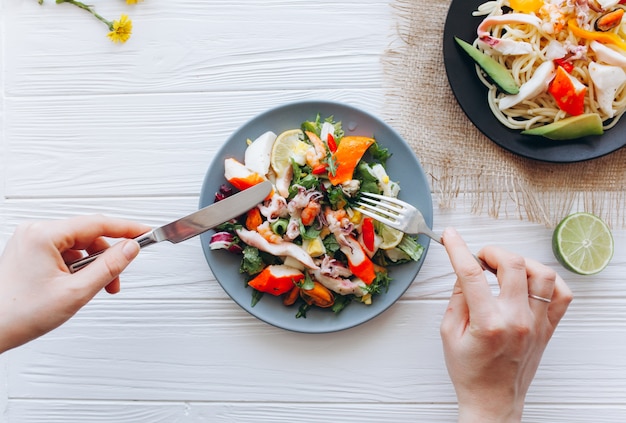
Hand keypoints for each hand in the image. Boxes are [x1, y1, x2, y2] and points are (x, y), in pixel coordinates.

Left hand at [0, 215, 150, 352]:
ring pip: (78, 245)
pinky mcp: (30, 252)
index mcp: (43, 235)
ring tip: (95, 288)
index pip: (97, 223)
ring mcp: (31, 242)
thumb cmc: (19, 314)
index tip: (146, 232)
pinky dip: (78, 268)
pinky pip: (65, 252)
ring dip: (93, 265)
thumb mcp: (75, 292)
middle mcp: (35, 232)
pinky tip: (78, 285)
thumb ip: (108, 267)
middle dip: (107, 257)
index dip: (126, 229)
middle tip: (117, 279)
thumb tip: (130, 248)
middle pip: (88, 235)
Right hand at [440, 227, 572, 422]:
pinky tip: (530, 280)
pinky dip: (548, 280)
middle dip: (492, 251)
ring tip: (504, 268)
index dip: (458, 249)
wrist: (492, 401)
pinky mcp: (548, 328)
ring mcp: (537, 323)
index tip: (450, 237)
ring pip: (542, 273)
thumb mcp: (449, 333)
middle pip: (513, 264)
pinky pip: (562, 295)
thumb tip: (465, 272)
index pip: (472, 274)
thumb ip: (457, 299)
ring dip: (521, 262)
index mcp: (488, 322)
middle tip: (480, 257)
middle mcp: (517, 320)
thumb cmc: (470, 372)